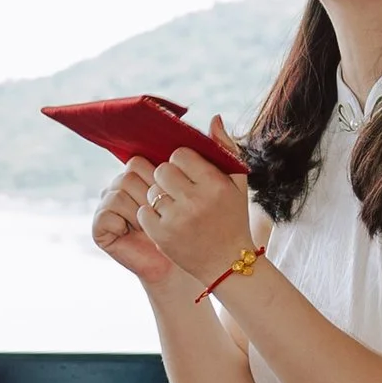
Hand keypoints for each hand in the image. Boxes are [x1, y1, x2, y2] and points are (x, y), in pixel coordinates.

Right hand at [90, 160, 175, 286]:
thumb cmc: (182, 230)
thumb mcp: (185, 194)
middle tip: (157, 217)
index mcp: (135, 176)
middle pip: (128, 176)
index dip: (153, 181)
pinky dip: (124, 223)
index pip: (137, 162)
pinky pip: (107, 211)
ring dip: (138, 212)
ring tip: (147, 227)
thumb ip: (185, 166)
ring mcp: (106, 205)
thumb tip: (211, 125)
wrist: (173, 264)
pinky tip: (133, 234)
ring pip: (119, 192)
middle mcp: (117, 187)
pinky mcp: (98, 225)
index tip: (167, 200)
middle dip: (147, 198)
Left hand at [137, 127, 256, 289]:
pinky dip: (151, 214)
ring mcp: (176, 220)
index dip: (181, 162)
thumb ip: (226, 148)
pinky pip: (143, 211)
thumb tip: (213, 118)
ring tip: (175, 207)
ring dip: (160, 196)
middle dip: (168, 178)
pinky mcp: (161, 236)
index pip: (180, 155)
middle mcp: (195, 201)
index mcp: (215, 184)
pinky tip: (167, 220)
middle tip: (179, 190)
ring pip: (152, 191)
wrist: (228, 264)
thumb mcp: (238, 184)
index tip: (188, 173)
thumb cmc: (232, 218)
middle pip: (162, 170)